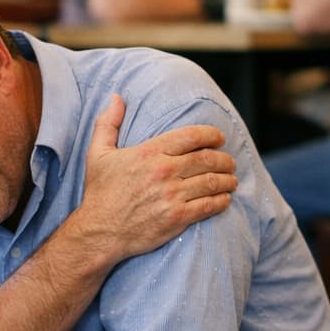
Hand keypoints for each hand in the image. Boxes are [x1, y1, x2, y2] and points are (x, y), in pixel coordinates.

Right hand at [75, 94, 236, 266]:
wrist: (100, 232)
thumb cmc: (100, 193)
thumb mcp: (97, 153)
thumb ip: (108, 123)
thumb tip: (117, 98)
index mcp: (150, 152)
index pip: (192, 136)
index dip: (211, 135)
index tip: (219, 138)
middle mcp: (164, 171)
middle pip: (207, 158)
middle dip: (224, 159)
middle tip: (230, 162)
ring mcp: (172, 195)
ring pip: (212, 182)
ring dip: (227, 180)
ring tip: (232, 180)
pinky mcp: (178, 217)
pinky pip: (208, 205)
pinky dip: (221, 201)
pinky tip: (225, 199)